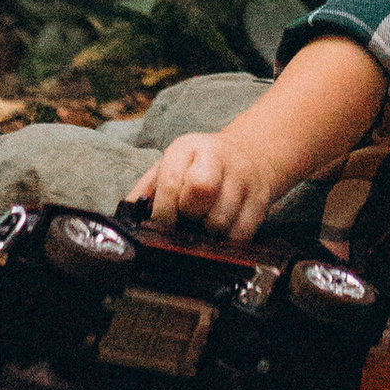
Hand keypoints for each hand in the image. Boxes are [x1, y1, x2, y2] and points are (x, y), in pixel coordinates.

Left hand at [143, 127, 280, 240]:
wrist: (249, 155)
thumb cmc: (199, 167)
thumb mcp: (170, 167)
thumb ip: (146, 191)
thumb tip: (128, 216)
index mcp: (187, 148)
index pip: (172, 182)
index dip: (164, 211)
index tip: (164, 223)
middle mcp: (217, 157)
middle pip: (201, 190)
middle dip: (189, 215)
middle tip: (189, 220)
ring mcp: (243, 177)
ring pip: (220, 220)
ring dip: (207, 233)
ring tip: (204, 225)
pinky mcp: (260, 199)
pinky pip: (241, 234)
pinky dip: (226, 241)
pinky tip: (221, 232)